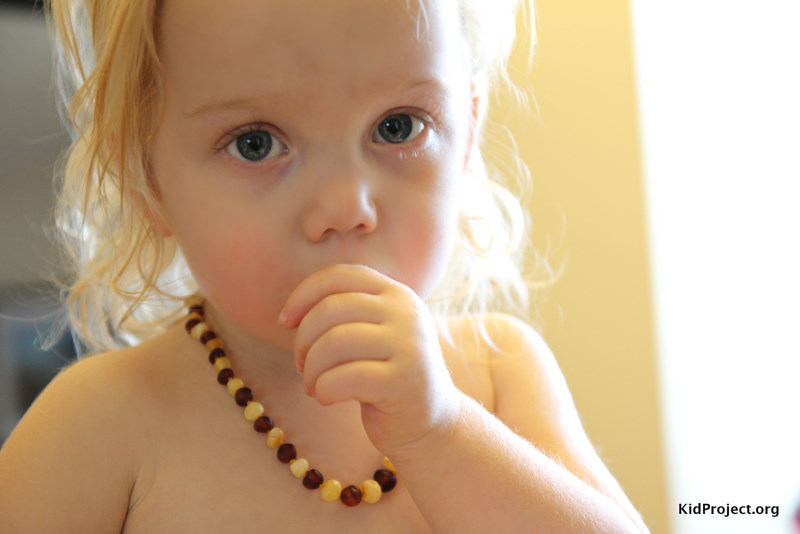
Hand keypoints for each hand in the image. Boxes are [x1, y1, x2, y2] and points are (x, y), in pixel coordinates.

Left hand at [278, 263, 461, 455]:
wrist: (432, 423)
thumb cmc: (387, 376)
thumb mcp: (374, 334)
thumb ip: (346, 313)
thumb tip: (291, 314)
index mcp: (397, 294)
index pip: (341, 275)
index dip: (304, 294)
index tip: (285, 322)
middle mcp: (407, 313)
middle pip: (331, 308)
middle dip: (303, 339)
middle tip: (300, 365)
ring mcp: (409, 346)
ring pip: (333, 342)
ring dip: (310, 368)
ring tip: (312, 385)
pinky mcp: (404, 382)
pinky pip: (343, 378)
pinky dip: (323, 389)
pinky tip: (326, 398)